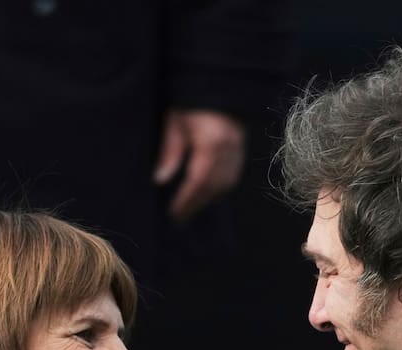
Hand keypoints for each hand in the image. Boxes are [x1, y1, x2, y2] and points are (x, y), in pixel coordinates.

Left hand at [153, 108, 244, 222]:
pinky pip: (233, 174)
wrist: (216, 79)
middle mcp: (230, 148)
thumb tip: (160, 180)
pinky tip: (207, 192)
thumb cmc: (190, 98)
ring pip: (227, 183)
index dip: (186, 200)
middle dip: (197, 204)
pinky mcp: (241, 145)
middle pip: (214, 187)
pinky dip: (220, 187)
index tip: (173, 214)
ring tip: (191, 208)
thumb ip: (169, 151)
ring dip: (209, 198)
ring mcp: (239, 147)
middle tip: (180, 218)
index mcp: (212, 142)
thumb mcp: (173, 120)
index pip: (198, 180)